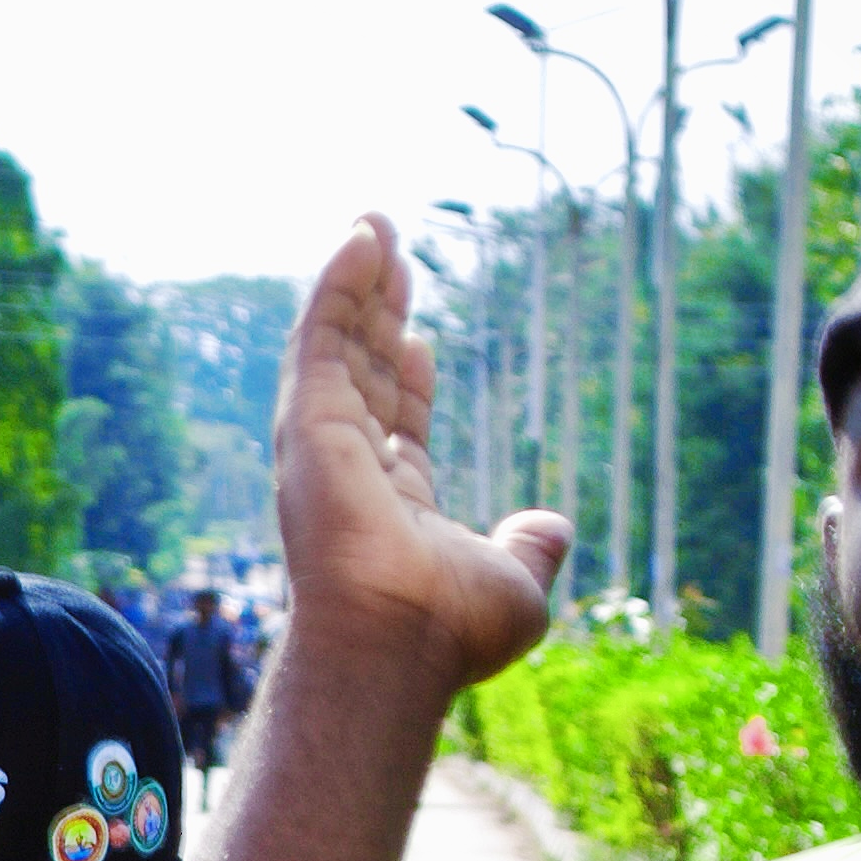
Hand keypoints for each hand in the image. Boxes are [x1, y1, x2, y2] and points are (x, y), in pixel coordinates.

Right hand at [273, 217, 568, 687]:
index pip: (395, 419)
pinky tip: (358, 239)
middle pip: (361, 368)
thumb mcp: (515, 582)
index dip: (406, 375)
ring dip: (353, 282)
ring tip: (371, 222)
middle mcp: (349, 467)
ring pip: (337, 343)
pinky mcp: (308, 420)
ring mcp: (323, 442)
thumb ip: (531, 548)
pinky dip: (336, 285)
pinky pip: (320, 336)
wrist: (400, 639)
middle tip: (386, 251)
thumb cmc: (451, 629)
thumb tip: (552, 525)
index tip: (418, 334)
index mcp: (390, 500)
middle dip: (374, 310)